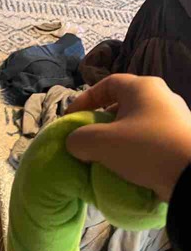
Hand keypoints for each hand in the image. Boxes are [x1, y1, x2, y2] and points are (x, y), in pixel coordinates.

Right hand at [65, 74, 190, 200]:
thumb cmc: (145, 149)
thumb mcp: (101, 144)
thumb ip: (79, 139)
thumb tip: (76, 142)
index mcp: (142, 87)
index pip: (107, 83)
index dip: (85, 98)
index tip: (71, 118)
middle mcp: (162, 96)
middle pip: (123, 103)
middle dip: (102, 120)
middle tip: (89, 138)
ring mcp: (176, 117)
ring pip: (137, 122)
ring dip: (118, 137)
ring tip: (106, 155)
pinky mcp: (183, 139)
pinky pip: (151, 139)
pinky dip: (135, 149)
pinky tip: (128, 166)